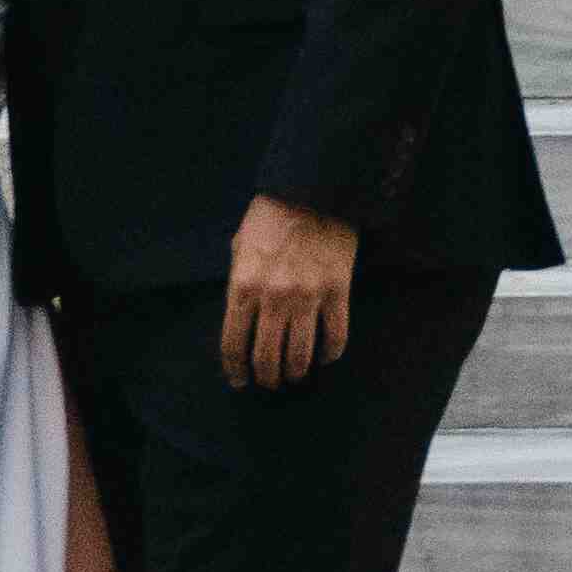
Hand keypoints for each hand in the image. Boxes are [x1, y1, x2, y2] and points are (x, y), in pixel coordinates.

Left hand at [219, 195, 359, 389]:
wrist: (312, 190)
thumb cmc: (271, 214)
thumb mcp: (240, 245)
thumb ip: (238, 280)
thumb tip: (241, 314)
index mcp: (243, 286)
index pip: (234, 343)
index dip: (235, 369)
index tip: (240, 381)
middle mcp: (273, 298)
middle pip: (266, 356)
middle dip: (266, 377)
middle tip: (270, 382)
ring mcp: (307, 297)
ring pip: (300, 354)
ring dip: (296, 372)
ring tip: (295, 375)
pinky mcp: (337, 292)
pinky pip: (336, 335)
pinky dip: (331, 353)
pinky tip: (326, 357)